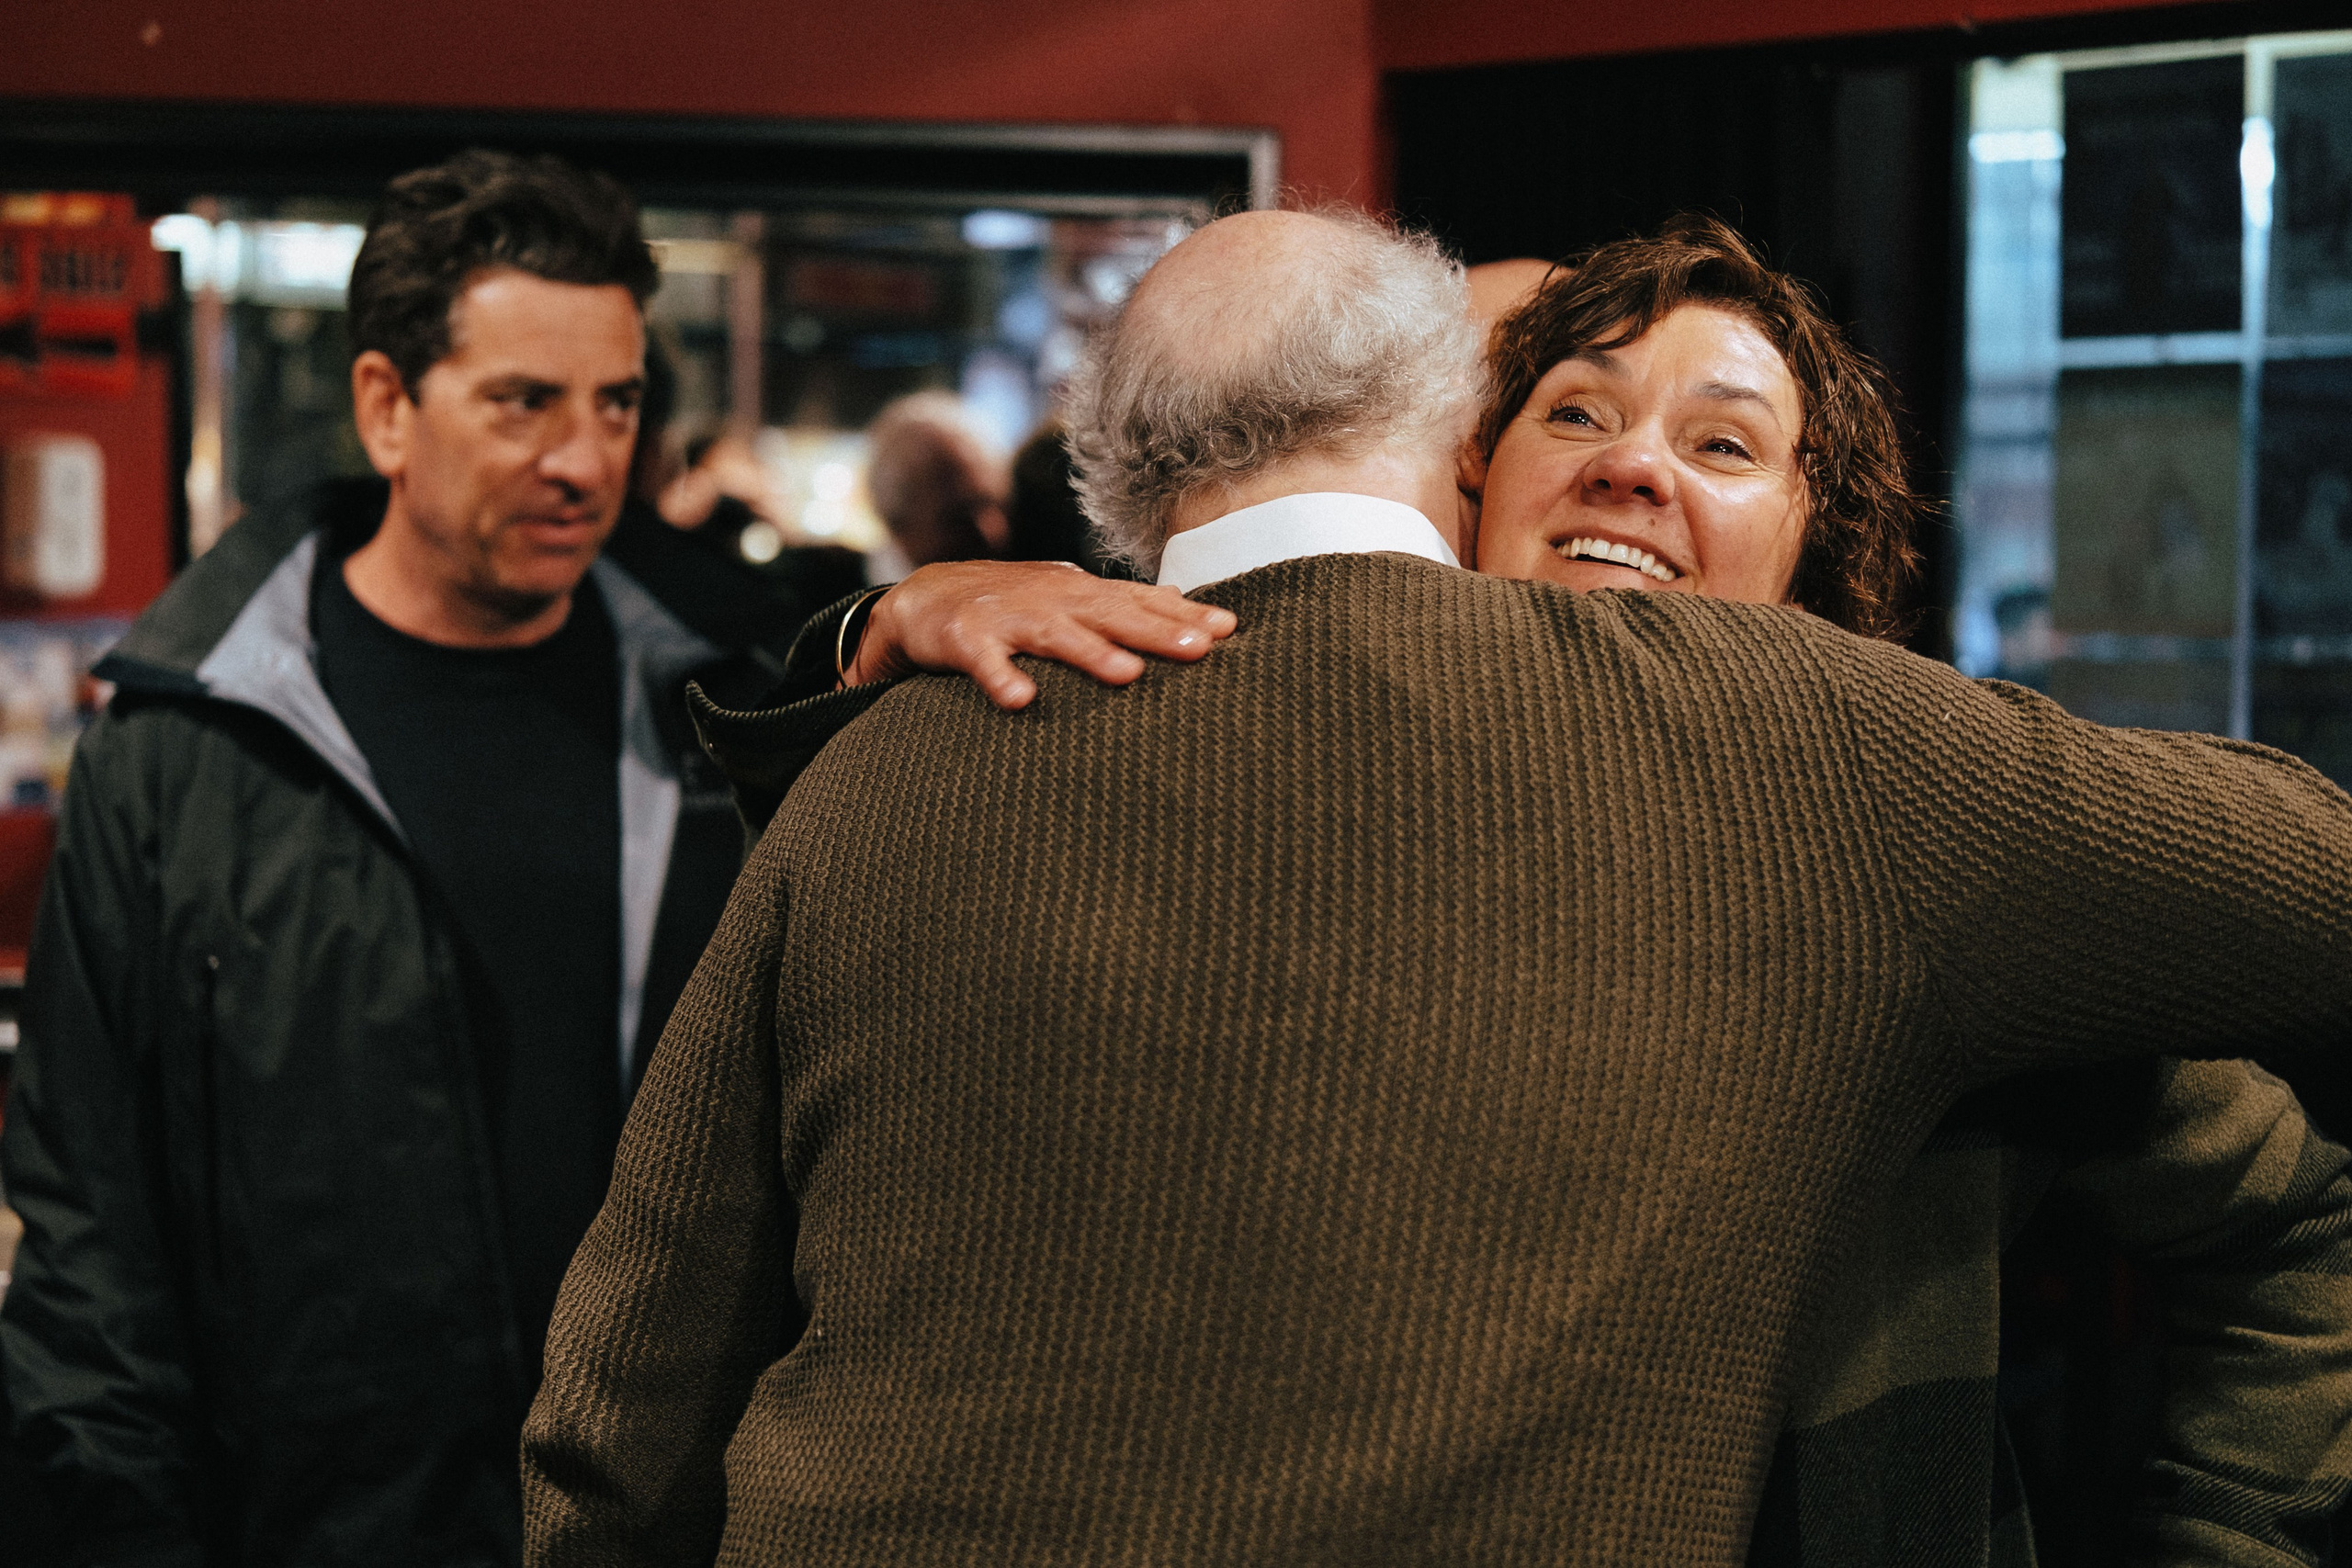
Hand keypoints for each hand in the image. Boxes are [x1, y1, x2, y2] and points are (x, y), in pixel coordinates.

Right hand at [845, 560, 1237, 709]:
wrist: (923, 596)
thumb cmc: (1010, 604)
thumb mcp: (1068, 597)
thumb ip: (1120, 602)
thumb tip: (1182, 598)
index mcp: (1080, 593)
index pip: (1139, 600)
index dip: (1182, 613)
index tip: (1228, 629)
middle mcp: (1051, 600)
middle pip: (1110, 614)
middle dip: (1156, 630)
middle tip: (1200, 647)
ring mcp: (1008, 617)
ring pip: (1055, 635)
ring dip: (1091, 653)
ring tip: (1128, 675)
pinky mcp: (964, 639)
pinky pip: (984, 662)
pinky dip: (999, 678)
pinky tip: (1020, 700)